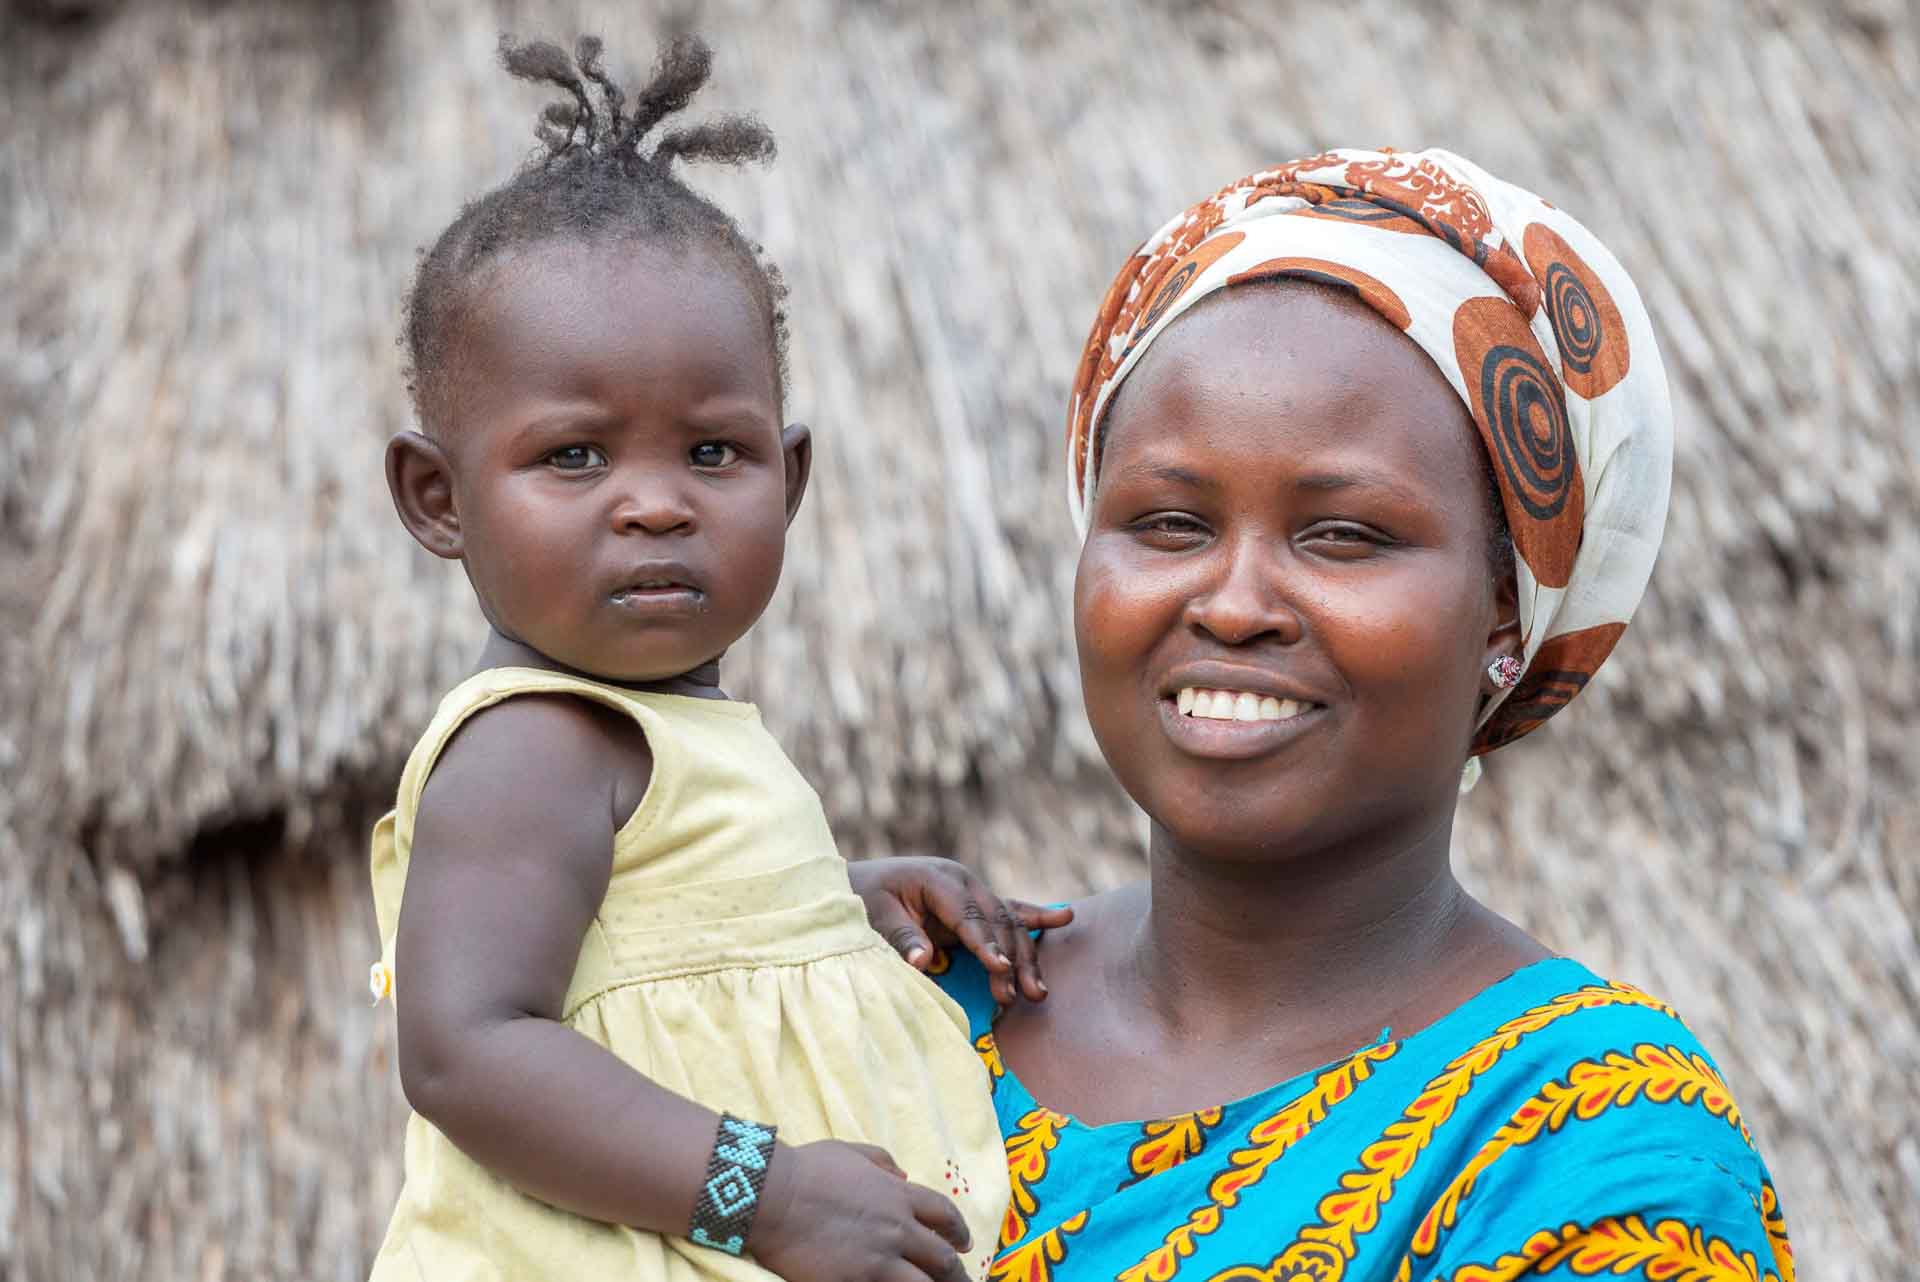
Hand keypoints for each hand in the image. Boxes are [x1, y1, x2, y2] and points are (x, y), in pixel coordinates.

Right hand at [749, 1139, 975, 1281]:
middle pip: (943, 1258)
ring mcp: (879, 1259)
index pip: (944, 1214)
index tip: (964, 1243)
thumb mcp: (849, 1152)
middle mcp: (897, 1229)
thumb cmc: (806, 1169)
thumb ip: (881, 1162)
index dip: (959, 1231)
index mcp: (897, 1195)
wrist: (773, 1195)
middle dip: (957, 1274)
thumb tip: (902, 1175)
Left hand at [848, 856, 1072, 1004]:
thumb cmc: (861, 898)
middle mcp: (961, 881)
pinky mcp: (973, 901)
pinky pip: (1009, 910)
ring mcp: (971, 888)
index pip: (969, 915)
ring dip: (1026, 954)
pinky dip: (1035, 916)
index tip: (1001, 971)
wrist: (853, 881)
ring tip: (1037, 991)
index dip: (986, 944)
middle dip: (1012, 958)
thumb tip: (922, 962)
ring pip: (1008, 921)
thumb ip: (901, 936)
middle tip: (1020, 995)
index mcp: (938, 879)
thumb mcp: (873, 915)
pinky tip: (1064, 917)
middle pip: (997, 920)